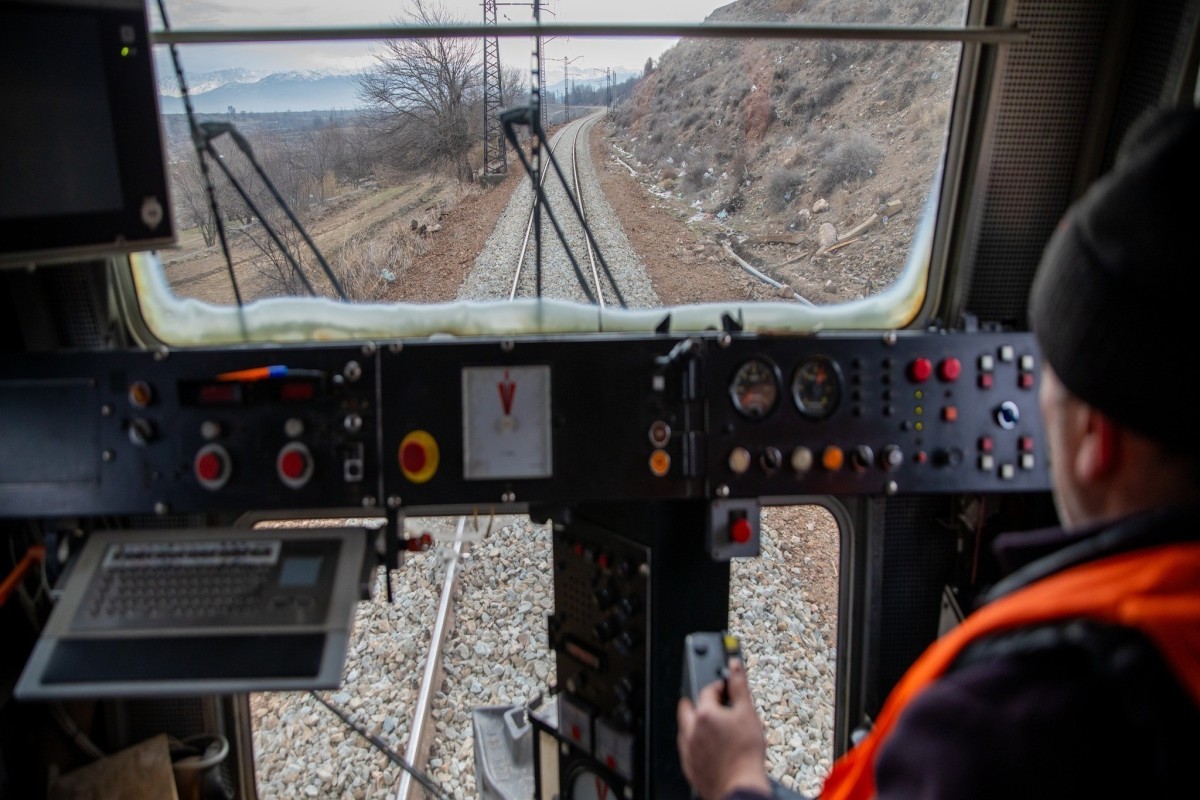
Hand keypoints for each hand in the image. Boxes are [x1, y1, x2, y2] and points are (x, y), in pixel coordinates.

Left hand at [677, 659, 771, 799]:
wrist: (740, 786)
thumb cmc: (745, 754)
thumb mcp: (748, 713)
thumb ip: (739, 686)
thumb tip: (734, 666)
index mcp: (704, 714)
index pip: (707, 690)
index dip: (719, 686)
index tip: (726, 688)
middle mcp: (691, 730)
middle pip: (688, 707)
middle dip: (699, 702)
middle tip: (715, 704)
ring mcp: (688, 749)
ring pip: (685, 729)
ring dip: (695, 723)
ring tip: (713, 725)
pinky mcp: (689, 766)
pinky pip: (687, 748)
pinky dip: (695, 743)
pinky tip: (707, 746)